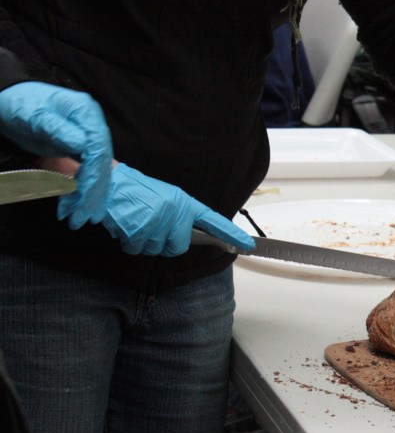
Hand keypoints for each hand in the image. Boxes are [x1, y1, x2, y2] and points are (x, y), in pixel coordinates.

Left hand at [0, 81, 112, 227]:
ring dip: (88, 198)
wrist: (14, 102)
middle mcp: (93, 125)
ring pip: (97, 172)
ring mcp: (90, 137)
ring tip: (77, 218)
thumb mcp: (36, 116)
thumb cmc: (22, 105)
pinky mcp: (84, 149)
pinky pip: (88, 173)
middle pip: (101, 164)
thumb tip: (84, 146)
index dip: (94, 175)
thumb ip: (59, 129)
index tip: (83, 196)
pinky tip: (74, 206)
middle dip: (92, 193)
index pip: (98, 147)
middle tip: (81, 217)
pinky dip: (81, 191)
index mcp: (86, 113)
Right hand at [102, 163, 254, 256]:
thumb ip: (179, 217)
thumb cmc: (136, 192)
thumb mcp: (166, 199)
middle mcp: (174, 211)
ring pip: (156, 250)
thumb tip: (183, 238)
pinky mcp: (139, 229)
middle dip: (164, 243)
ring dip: (143, 242)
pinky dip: (129, 242)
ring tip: (136, 221)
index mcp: (184, 203)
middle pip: (179, 247)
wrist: (108, 183)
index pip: (214, 221)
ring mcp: (157, 221)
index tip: (248, 245)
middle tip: (151, 226)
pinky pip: (137, 249)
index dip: (231, 234)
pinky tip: (126, 225)